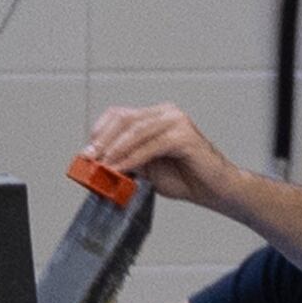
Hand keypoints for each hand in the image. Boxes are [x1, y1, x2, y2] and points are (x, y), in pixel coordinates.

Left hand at [81, 102, 249, 216]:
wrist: (214, 189)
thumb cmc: (185, 177)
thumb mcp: (146, 167)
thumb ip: (126, 159)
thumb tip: (98, 162)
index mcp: (156, 115)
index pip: (119, 114)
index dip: (100, 131)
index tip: (87, 152)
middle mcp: (166, 113)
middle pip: (124, 119)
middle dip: (103, 140)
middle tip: (90, 159)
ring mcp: (177, 122)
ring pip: (135, 130)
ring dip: (115, 150)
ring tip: (103, 166)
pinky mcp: (184, 137)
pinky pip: (151, 146)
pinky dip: (132, 159)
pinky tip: (121, 169)